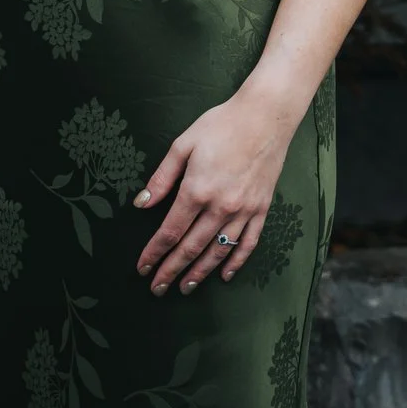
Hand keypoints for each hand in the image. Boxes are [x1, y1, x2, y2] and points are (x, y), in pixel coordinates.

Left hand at [132, 88, 298, 294]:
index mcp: (197, 190)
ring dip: (201, 272)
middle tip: (157, 289)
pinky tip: (225, 275)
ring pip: (219, 251)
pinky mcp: (262, 210)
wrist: (264, 118)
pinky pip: (248, 243)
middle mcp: (221, 206)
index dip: (154, 252)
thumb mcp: (182, 145)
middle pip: (192, 247)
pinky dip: (235, 262)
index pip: (170, 231)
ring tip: (185, 287)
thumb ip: (162, 178)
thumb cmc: (219, 126)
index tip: (142, 268)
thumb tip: (142, 204)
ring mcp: (244, 211)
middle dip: (172, 270)